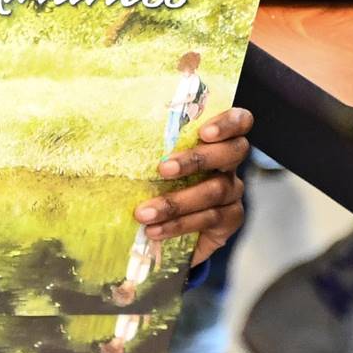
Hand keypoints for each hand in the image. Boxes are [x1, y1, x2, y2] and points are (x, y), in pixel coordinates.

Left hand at [135, 106, 252, 267]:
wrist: (171, 227)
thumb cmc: (161, 180)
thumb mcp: (157, 159)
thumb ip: (152, 145)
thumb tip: (112, 132)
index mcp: (217, 140)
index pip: (239, 121)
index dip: (227, 123)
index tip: (204, 132)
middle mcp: (230, 165)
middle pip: (231, 153)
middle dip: (196, 159)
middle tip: (163, 168)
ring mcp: (233, 193)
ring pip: (213, 191)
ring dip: (176, 202)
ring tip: (144, 213)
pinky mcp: (230, 221)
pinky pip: (207, 220)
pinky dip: (178, 225)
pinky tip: (155, 230)